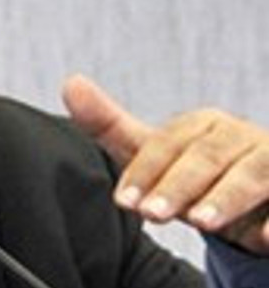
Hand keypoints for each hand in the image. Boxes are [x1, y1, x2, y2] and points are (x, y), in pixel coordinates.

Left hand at [62, 74, 268, 254]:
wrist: (261, 198)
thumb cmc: (202, 174)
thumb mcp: (157, 154)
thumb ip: (113, 126)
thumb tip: (71, 84)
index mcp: (204, 126)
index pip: (169, 144)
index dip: (146, 171)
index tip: (125, 201)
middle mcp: (240, 137)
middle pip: (207, 157)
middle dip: (178, 186)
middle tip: (153, 213)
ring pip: (254, 173)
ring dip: (227, 197)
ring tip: (202, 221)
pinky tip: (267, 238)